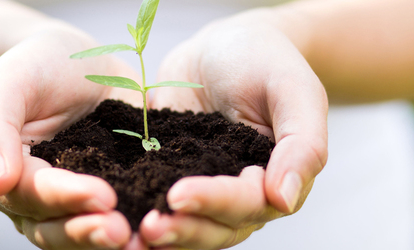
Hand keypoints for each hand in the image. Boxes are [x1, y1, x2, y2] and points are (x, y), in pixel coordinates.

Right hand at [0, 28, 143, 248]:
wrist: (76, 62)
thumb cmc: (33, 68)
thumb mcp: (6, 85)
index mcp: (5, 176)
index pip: (31, 195)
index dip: (65, 198)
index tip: (102, 196)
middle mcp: (36, 202)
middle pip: (56, 228)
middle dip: (89, 232)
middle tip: (122, 231)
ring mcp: (74, 205)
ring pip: (85, 235)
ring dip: (111, 242)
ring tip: (145, 243)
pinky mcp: (112, 197)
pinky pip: (121, 219)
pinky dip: (138, 228)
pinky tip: (166, 230)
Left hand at [141, 11, 328, 248]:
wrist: (224, 47)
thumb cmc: (267, 62)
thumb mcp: (294, 91)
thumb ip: (302, 145)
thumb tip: (283, 201)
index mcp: (273, 180)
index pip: (247, 204)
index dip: (215, 203)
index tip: (179, 196)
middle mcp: (238, 196)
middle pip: (214, 227)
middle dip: (182, 229)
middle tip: (149, 225)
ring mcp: (201, 190)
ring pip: (185, 225)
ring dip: (160, 233)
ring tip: (129, 233)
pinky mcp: (167, 177)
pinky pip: (153, 200)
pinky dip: (136, 210)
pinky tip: (111, 213)